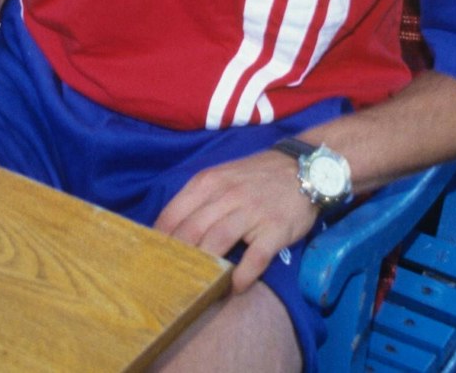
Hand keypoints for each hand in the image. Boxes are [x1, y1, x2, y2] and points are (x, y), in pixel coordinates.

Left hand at [153, 148, 317, 293]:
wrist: (302, 168)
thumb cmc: (255, 177)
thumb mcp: (220, 177)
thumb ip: (197, 200)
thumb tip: (168, 231)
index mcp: (207, 182)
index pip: (173, 214)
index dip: (159, 241)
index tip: (152, 260)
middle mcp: (226, 195)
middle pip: (191, 231)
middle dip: (178, 258)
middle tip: (171, 280)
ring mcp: (252, 212)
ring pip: (217, 241)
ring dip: (206, 268)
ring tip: (199, 288)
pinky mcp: (276, 228)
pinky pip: (255, 256)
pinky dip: (243, 275)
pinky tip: (235, 287)